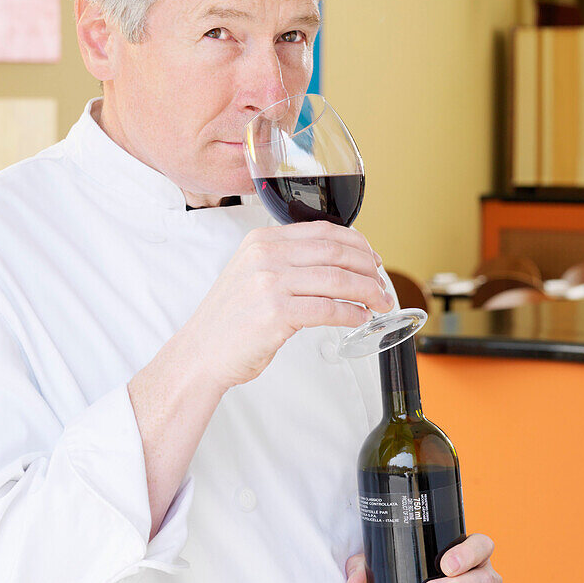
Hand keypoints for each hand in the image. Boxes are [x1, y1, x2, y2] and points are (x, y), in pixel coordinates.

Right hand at [182, 222, 393, 390]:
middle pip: (335, 252)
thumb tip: (337, 265)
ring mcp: (270, 283)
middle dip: (368, 268)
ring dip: (367, 292)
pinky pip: (328, 309)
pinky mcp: (276, 313)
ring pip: (337, 280)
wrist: (201, 352)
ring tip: (380, 302)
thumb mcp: (252, 275)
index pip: (323, 230)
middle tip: (382, 284)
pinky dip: (351, 313)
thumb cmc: (230, 320)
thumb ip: (286, 262)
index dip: (357, 243)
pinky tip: (359, 318)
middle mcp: (265, 256)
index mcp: (261, 240)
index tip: (372, 258)